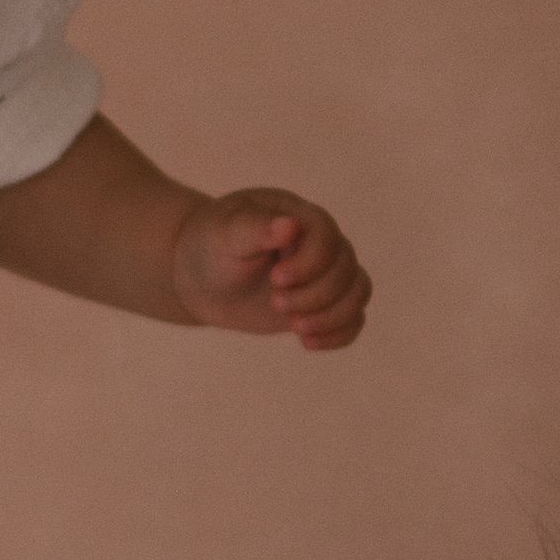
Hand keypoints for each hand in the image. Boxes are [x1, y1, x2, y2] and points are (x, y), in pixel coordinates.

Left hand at [169, 188, 370, 350]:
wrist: (201, 279)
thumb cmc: (210, 246)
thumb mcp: (223, 234)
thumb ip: (254, 227)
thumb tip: (289, 224)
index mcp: (298, 215)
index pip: (327, 236)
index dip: (310, 263)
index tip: (275, 279)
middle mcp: (319, 242)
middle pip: (346, 268)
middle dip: (314, 294)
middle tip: (275, 304)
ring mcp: (324, 273)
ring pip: (358, 292)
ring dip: (332, 316)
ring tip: (294, 328)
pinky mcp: (323, 303)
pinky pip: (352, 317)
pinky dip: (339, 333)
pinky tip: (308, 344)